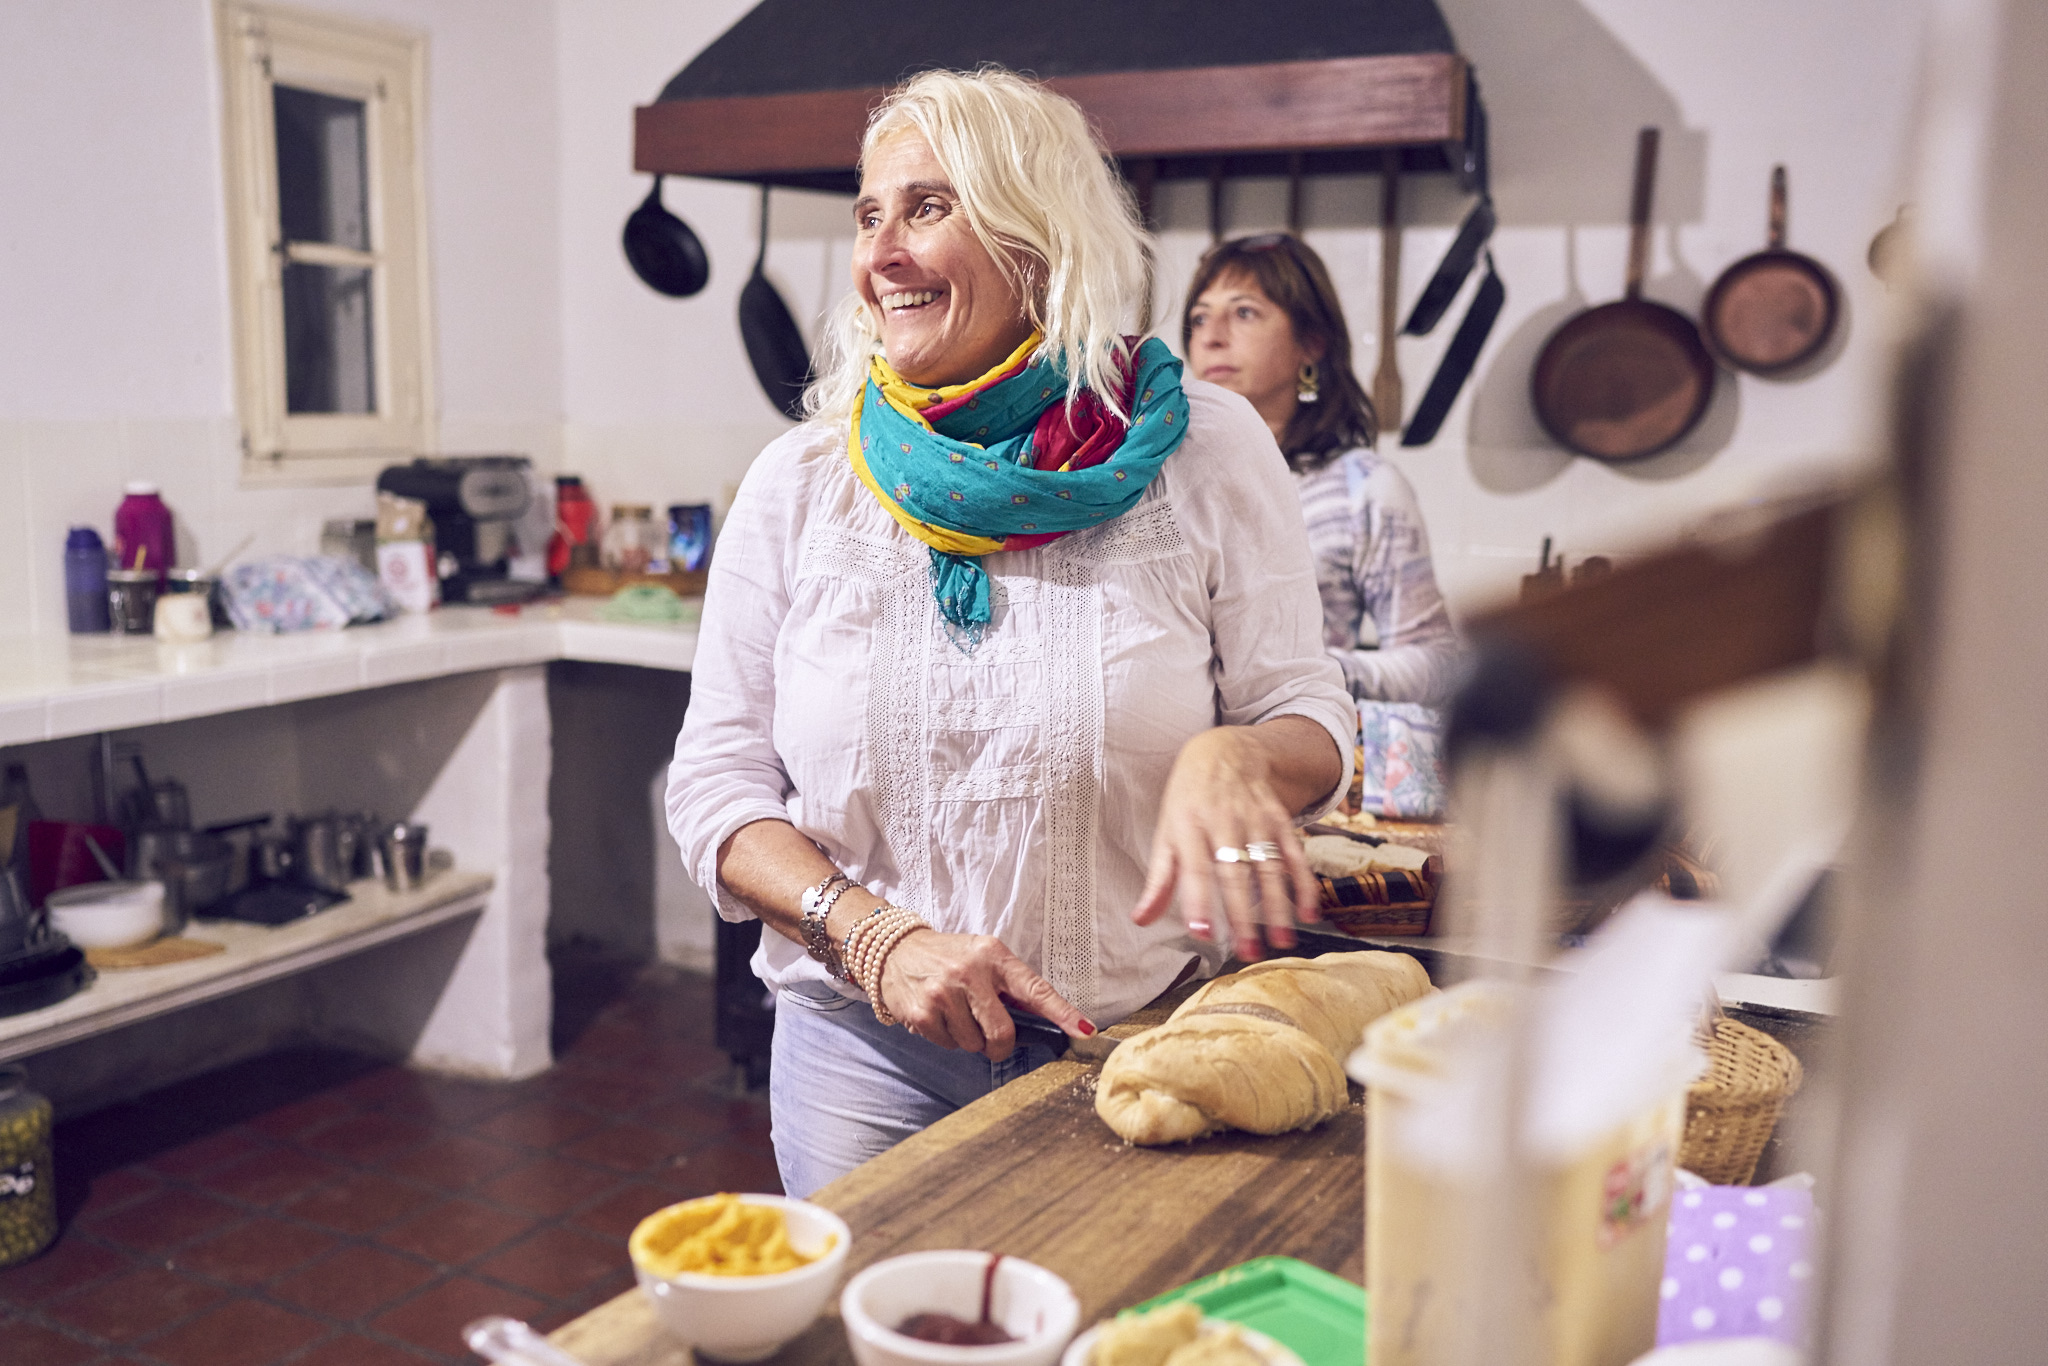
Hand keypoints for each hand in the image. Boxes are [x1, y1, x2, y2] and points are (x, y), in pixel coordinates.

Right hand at [875, 929, 1095, 1061]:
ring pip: (974, 1043)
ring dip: (969, 1038)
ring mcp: (944, 992)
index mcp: (994, 956)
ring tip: (956, 1013)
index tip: (1085, 1031)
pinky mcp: (922, 1012)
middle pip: (1002, 1032)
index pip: (1035, 989)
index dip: (1062, 1013)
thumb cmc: (948, 957)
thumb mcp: (984, 958)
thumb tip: (1045, 1021)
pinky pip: (949, 1045)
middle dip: (999, 1044)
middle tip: (989, 1034)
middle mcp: (970, 972)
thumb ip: (1011, 987)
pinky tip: (938, 1016)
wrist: (895, 951)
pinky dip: (947, 1038)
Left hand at [1131, 725, 1325, 960]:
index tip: (1202, 934)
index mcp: (1189, 826)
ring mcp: (1255, 819)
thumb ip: (1159, 879)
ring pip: (1269, 866)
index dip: (1198, 901)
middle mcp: (1223, 822)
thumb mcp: (1166, 832)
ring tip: (1281, 940)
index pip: (1194, 869)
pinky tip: (1308, 912)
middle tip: (1247, 952)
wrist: (1223, 751)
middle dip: (1242, 914)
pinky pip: (1294, 853)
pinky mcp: (1279, 818)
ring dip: (1277, 906)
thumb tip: (1141, 919)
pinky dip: (1304, 882)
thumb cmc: (1188, 800)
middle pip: (1235, 873)